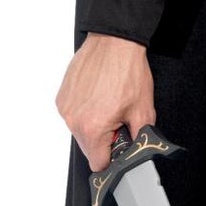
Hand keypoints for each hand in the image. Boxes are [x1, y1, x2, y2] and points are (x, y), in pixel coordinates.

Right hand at [55, 33, 155, 172]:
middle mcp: (73, 120)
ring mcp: (65, 107)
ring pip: (80, 131)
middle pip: (88, 147)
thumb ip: (139, 138)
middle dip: (104, 140)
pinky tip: (97, 96)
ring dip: (93, 125)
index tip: (118, 148)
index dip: (112, 158)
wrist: (114, 42)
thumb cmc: (127, 71)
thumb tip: (138, 151)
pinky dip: (85, 111)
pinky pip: (73, 114)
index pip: (98, 163)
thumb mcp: (143, 110)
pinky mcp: (61, 97)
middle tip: (117, 119)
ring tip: (108, 103)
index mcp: (92, 128)